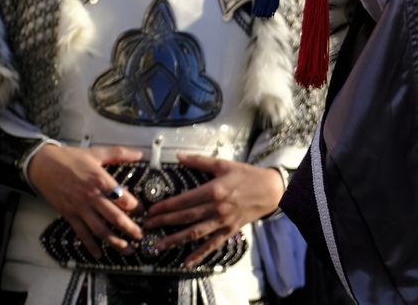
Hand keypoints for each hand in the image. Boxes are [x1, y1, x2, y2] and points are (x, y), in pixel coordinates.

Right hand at [26, 144, 143, 256]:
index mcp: (101, 181)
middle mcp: (92, 197)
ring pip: (99, 229)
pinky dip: (90, 245)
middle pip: (114, 217)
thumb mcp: (97, 153)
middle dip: (129, 229)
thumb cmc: (69, 158)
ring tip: (126, 249)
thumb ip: (119, 153)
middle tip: (141, 236)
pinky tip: (98, 254)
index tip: (144, 213)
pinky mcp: (69, 215)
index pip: (124, 198)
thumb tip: (139, 153)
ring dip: (114, 241)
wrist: (42, 165)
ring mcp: (80, 208)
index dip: (136, 208)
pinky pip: (81, 233)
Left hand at [146, 154, 283, 266]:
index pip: (184, 200)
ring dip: (174, 240)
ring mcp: (223, 221)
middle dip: (163, 223)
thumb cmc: (247, 175)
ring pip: (194, 233)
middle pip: (185, 217)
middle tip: (146, 227)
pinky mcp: (229, 231)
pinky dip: (199, 254)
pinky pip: (212, 244)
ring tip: (157, 246)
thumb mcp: (224, 164)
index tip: (150, 211)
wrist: (271, 190)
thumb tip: (178, 156)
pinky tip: (186, 262)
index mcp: (214, 190)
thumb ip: (200, 161)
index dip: (165, 206)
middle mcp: (216, 208)